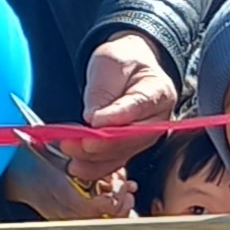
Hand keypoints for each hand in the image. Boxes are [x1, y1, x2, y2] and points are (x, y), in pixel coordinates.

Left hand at [71, 31, 177, 187]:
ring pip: (123, 154)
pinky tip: (79, 167)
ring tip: (71, 157)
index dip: (117, 116)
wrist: (129, 67)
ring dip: (94, 159)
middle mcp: (158, 119)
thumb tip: (93, 120)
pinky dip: (96, 166)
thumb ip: (102, 91)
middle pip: (131, 138)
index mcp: (158, 91)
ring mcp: (146, 136)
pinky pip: (116, 161)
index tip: (93, 120)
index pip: (139, 106)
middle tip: (73, 143)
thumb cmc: (123, 62)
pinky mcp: (132, 147)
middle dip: (100, 145)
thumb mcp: (109, 61)